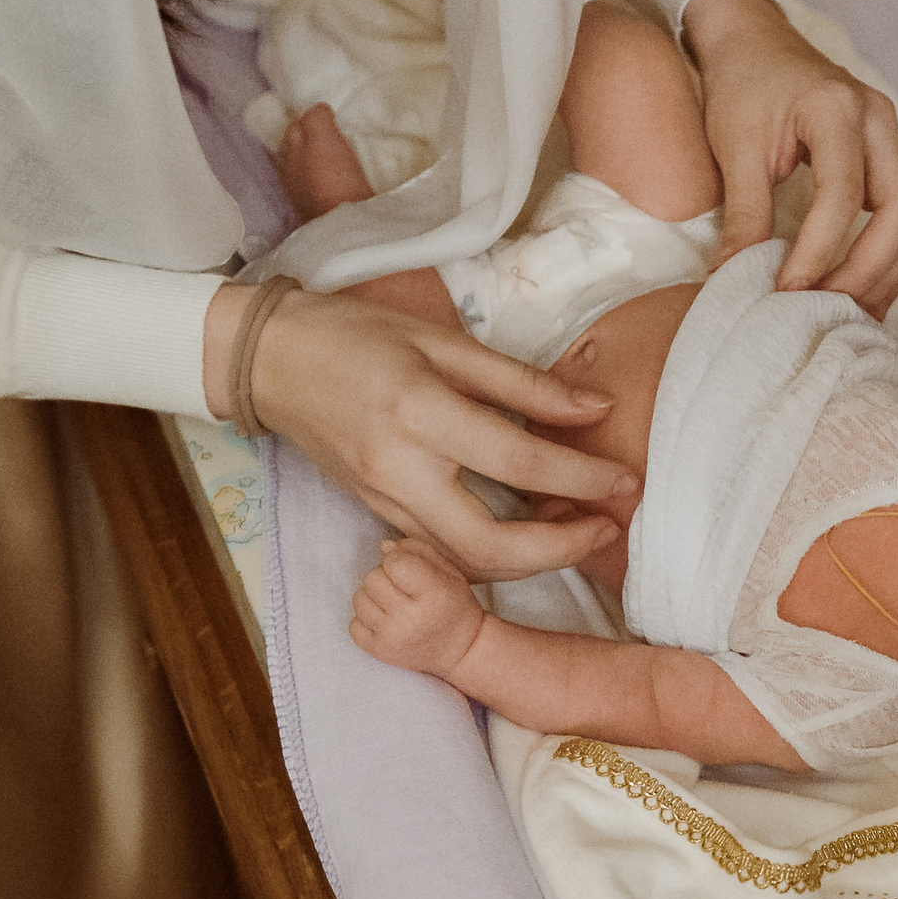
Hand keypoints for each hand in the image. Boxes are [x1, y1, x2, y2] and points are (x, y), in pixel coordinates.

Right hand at [207, 284, 635, 578]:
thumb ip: (523, 383)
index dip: (582, 477)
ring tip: (576, 529)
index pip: (520, 462)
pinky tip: (527, 530)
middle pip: (491, 545)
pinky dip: (491, 553)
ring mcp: (383, 502)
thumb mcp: (444, 340)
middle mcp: (400, 471)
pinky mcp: (376, 515)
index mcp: (422, 413)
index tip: (625, 480)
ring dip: (529, 560)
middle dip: (559, 550)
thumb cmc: (359, 337)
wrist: (272, 361)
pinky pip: (443, 552)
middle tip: (606, 528)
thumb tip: (596, 410)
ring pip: (466, 561)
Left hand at [351, 539, 486, 677]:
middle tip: (401, 586)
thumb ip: (418, 551)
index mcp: (434, 594)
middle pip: (372, 578)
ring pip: (359, 599)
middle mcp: (411, 618)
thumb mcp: (448, 571)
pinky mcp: (379, 652)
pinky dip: (366, 619)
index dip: (397, 559)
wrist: (459, 650)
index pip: (396, 563)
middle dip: (384, 576)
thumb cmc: (453, 604)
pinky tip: (384, 620)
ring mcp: (392, 637)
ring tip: (392, 602)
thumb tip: (384, 547)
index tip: (407, 567)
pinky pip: (353, 625)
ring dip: (373, 596)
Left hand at [683, 0, 897, 314]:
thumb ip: (742, 213)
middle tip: (828, 309)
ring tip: (847, 314)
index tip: (787, 291)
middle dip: (870, 269)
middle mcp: (878, 120)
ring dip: (887, 272)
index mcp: (837, 108)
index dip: (819, 250)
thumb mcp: (734, 147)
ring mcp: (891, 137)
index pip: (843, 193)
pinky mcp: (889, 155)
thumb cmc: (741, 85)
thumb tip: (730, 279)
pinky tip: (860, 292)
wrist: (754, 42)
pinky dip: (887, 258)